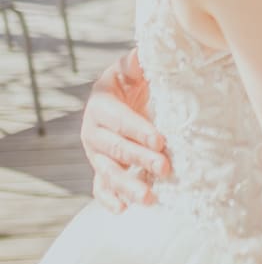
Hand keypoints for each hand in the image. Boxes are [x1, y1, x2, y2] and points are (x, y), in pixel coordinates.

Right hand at [81, 51, 170, 212]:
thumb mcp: (131, 67)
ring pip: (108, 172)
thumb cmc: (131, 80)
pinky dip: (108, 199)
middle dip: (140, 158)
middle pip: (115, 148)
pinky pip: (100, 187)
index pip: (119, 119)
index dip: (138, 129)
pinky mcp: (100, 169)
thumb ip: (137, 62)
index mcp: (101, 104)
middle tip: (165, 168)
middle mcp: (93, 131)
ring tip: (149, 198)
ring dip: (127, 186)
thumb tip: (144, 53)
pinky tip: (122, 210)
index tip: (160, 139)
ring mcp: (96, 153)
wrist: (119, 97)